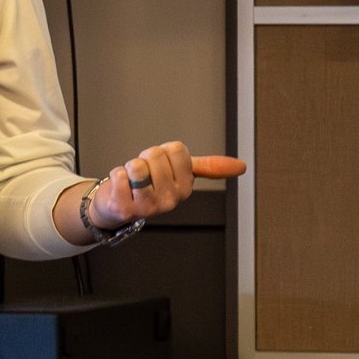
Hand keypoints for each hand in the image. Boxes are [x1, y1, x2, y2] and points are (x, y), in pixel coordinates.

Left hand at [73, 142, 245, 237]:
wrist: (117, 207)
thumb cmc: (149, 185)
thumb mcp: (182, 173)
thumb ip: (210, 167)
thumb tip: (242, 166)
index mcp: (186, 187)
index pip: (176, 149)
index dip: (163, 152)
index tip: (160, 166)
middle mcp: (170, 200)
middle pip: (155, 154)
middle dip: (145, 159)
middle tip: (143, 175)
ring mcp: (148, 207)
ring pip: (138, 166)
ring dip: (129, 168)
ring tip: (131, 181)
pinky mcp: (125, 209)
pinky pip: (119, 175)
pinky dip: (115, 176)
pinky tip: (120, 188)